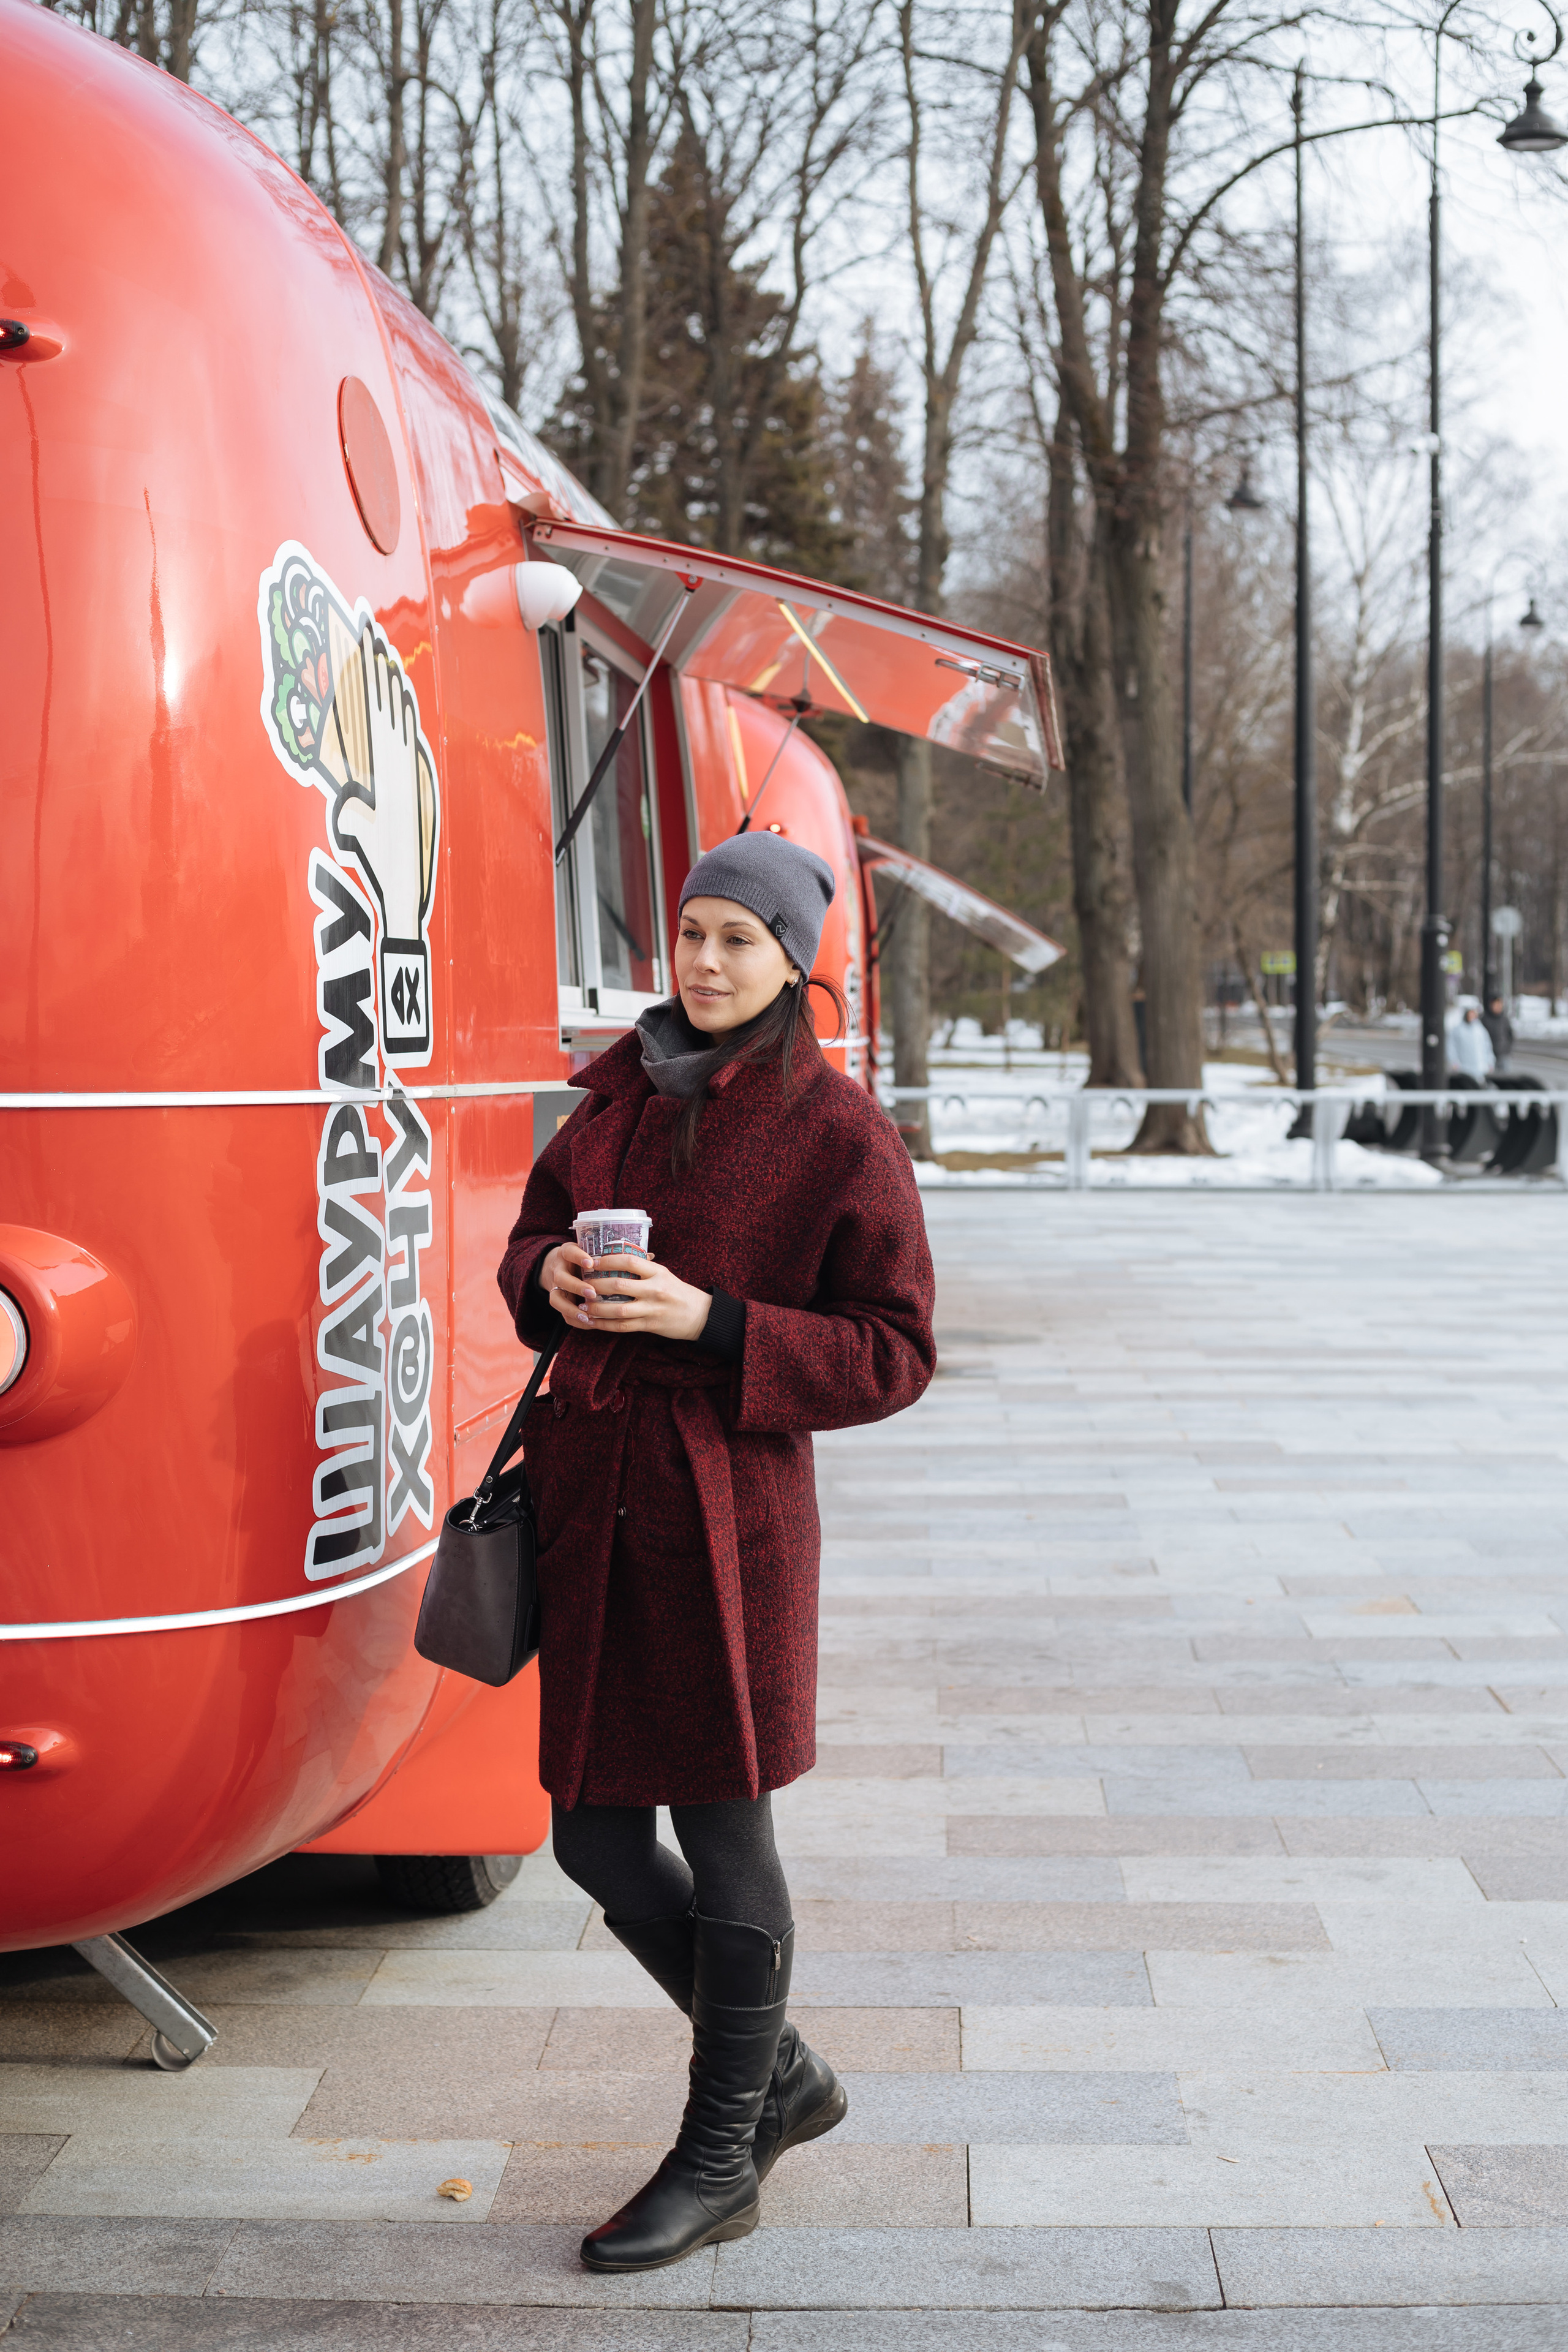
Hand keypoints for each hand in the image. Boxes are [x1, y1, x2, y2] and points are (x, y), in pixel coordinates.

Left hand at [541, 1244, 711, 1341]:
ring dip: (597, 1308)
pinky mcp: (649, 1325)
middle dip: (596, 1285)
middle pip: (619, 1285)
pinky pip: (622, 1327)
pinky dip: (605, 1325)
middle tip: (582, 1283)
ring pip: (618, 1309)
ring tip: (583, 1305)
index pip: (630, 1261)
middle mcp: (655, 1290)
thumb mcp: (664, 1274)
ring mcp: (652, 1309)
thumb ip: (644, 1268)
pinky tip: (594, 1322)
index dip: (608, 1260)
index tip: (593, 1261)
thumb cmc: (678, 1292)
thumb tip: (617, 1258)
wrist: (699, 1315)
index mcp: (658, 1272)